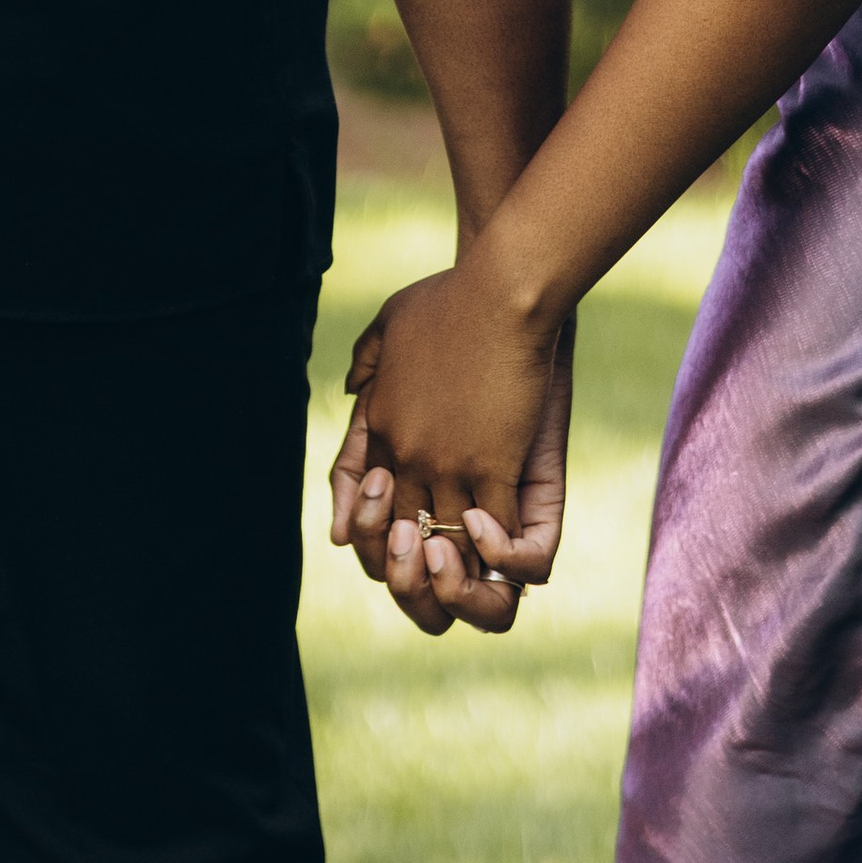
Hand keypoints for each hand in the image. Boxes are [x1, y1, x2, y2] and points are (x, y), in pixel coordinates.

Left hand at [327, 269, 567, 636]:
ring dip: (458, 565)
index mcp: (379, 422)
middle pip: (399, 533)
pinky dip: (499, 550)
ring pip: (443, 544)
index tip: (399, 532)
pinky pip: (491, 532)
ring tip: (473, 573)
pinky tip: (508, 553)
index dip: (377, 525)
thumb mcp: (392, 321)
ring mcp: (446, 464)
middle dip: (413, 561)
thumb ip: (369, 360)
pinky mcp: (491, 466)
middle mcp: (405, 454)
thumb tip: (353, 387)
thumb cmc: (451, 297)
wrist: (500, 289)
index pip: (362, 496)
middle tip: (435, 568)